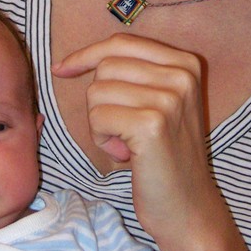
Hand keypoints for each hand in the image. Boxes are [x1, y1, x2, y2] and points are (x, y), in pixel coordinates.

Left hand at [52, 33, 211, 240]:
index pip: (121, 43)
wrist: (188, 208)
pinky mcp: (152, 124)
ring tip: (125, 143)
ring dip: (99, 122)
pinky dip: (101, 138)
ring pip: (97, 91)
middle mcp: (182, 74)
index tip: (62, 69)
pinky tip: (124, 154)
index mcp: (185, 63)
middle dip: (98, 100)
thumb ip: (132, 73)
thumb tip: (71, 61)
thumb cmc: (164, 155)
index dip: (87, 55)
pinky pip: (98, 117)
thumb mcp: (159, 102)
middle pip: (106, 66)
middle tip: (120, 129)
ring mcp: (169, 98)